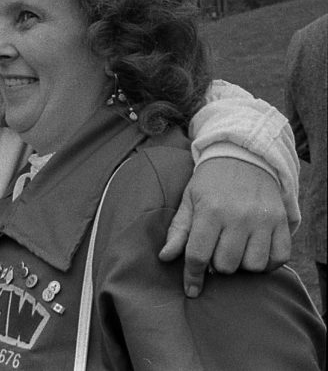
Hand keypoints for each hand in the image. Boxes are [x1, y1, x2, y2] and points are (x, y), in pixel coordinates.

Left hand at [159, 157, 289, 297]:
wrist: (243, 157)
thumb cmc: (210, 182)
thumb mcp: (189, 200)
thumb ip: (179, 230)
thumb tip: (165, 257)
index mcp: (210, 211)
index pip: (199, 255)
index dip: (193, 276)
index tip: (191, 290)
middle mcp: (238, 217)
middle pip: (226, 265)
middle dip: (217, 265)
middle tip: (215, 251)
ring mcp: (263, 220)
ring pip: (252, 266)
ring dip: (241, 265)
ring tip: (234, 249)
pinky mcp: (282, 222)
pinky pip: (279, 258)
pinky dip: (267, 263)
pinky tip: (254, 252)